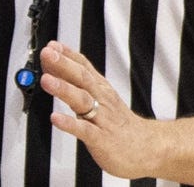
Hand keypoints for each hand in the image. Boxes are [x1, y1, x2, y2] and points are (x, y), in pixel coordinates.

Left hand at [39, 40, 153, 179]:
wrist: (147, 147)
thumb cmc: (118, 122)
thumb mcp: (102, 97)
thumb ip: (78, 84)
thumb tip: (55, 68)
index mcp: (100, 88)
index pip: (83, 66)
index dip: (67, 54)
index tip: (51, 45)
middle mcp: (101, 99)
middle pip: (82, 77)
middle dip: (63, 64)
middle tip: (47, 54)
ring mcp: (101, 118)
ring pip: (82, 100)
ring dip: (63, 88)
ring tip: (46, 80)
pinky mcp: (101, 139)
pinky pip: (84, 130)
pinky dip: (70, 123)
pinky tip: (55, 118)